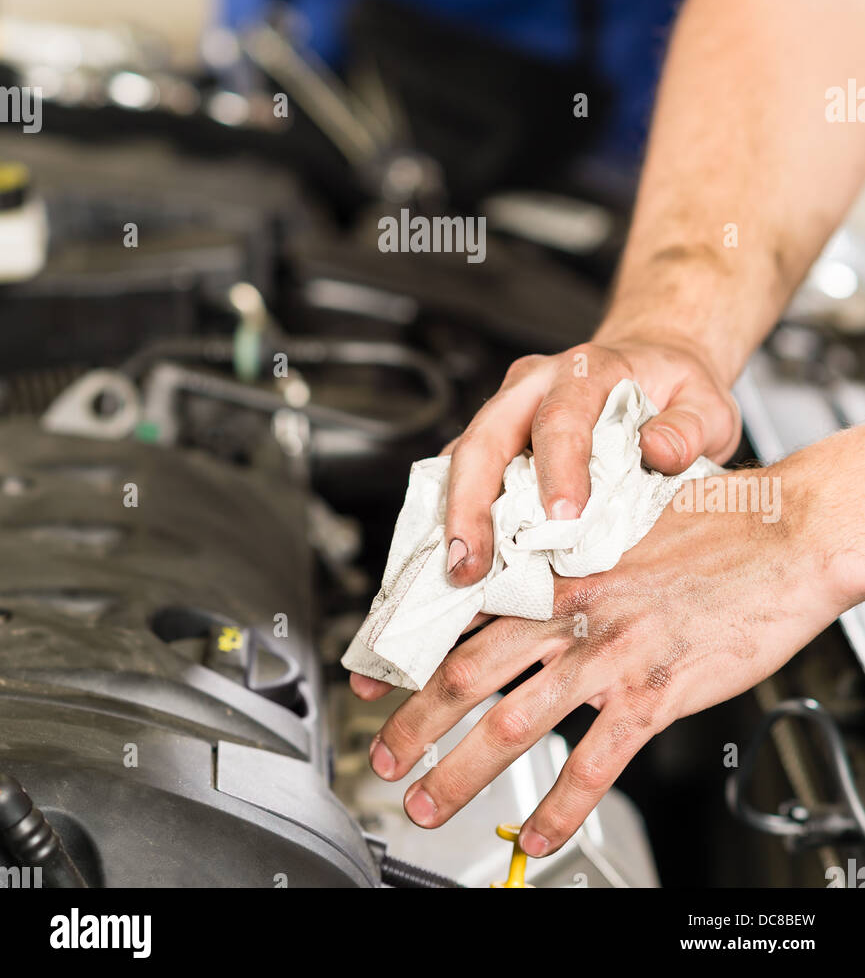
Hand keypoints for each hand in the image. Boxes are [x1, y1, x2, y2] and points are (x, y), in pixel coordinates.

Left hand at [356, 451, 863, 856]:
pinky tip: (540, 836)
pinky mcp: (654, 694)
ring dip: (461, 773)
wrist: (782, 532)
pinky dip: (560, 808)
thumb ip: (569, 555)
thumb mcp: (618, 521)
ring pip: (513, 723)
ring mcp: (610, 655)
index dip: (409, 648)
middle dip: (414, 724)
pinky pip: (594, 765)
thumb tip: (532, 579)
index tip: (371, 677)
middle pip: (467, 674)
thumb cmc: (711, 521)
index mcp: (558, 566)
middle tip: (383, 756)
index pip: (461, 609)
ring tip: (430, 804)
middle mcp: (572, 611)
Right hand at [440, 334, 740, 586]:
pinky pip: (464, 472)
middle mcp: (534, 383)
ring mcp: (508, 408)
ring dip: (453, 516)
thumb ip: (689, 427)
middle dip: (470, 504)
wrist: (650, 364)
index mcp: (586, 371)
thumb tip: (659, 451)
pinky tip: (458, 557)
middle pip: (486, 437)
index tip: (564, 520)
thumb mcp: (705, 402)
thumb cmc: (675, 389)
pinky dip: (455, 514)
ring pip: (464, 456)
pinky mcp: (497, 435)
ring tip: (456, 573)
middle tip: (470, 565)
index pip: (562, 418)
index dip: (558, 469)